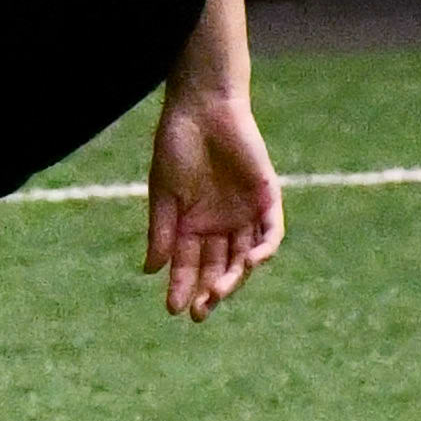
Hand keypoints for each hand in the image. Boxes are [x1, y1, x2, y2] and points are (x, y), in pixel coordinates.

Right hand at [145, 85, 281, 320]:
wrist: (203, 111)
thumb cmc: (176, 147)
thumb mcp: (163, 194)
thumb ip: (161, 231)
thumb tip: (150, 271)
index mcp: (191, 225)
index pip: (188, 264)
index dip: (181, 286)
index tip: (173, 310)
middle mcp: (220, 225)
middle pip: (217, 267)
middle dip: (209, 291)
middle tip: (200, 310)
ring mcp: (245, 214)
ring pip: (244, 257)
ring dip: (233, 277)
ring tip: (218, 293)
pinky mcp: (267, 199)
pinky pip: (270, 233)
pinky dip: (263, 250)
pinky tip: (249, 263)